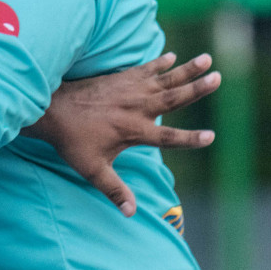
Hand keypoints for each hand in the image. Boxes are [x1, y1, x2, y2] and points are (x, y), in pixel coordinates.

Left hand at [25, 52, 219, 217]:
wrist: (52, 111)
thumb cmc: (72, 142)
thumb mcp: (93, 170)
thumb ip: (114, 190)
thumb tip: (131, 213)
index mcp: (134, 131)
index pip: (169, 137)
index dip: (190, 138)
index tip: (211, 136)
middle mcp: (137, 108)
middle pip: (174, 98)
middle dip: (197, 88)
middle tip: (218, 78)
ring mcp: (129, 90)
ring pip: (165, 79)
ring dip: (187, 69)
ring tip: (208, 59)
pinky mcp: (120, 78)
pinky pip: (145, 68)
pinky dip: (160, 62)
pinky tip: (172, 56)